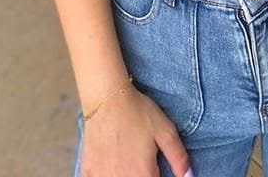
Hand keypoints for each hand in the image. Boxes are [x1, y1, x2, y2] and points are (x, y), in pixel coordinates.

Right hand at [78, 87, 192, 176]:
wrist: (107, 98)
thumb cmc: (137, 112)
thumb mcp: (165, 130)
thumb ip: (178, 157)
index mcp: (143, 174)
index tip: (157, 170)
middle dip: (143, 176)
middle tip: (144, 165)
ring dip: (126, 176)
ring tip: (131, 165)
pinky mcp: (89, 172)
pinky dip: (106, 176)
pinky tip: (112, 168)